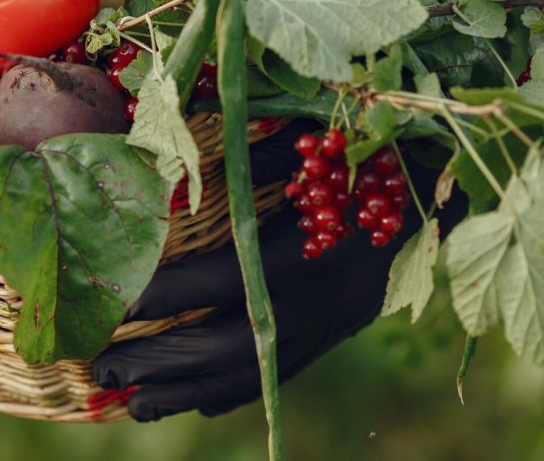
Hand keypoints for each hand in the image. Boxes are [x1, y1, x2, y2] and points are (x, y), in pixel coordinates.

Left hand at [92, 124, 463, 421]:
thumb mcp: (312, 140)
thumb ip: (250, 151)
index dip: (157, 295)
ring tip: (133, 403)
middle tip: (99, 367)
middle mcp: (314, 300)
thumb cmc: (371, 149)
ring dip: (187, 391)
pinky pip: (279, 375)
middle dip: (158, 358)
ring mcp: (329, 325)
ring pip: (250, 374)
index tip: (107, 304)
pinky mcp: (337, 332)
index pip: (216, 281)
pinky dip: (231, 391)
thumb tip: (184, 153)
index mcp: (304, 249)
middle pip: (223, 345)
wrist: (444, 187)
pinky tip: (195, 400)